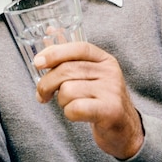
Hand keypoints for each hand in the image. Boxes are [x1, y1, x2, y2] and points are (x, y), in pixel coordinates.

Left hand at [34, 42, 144, 159]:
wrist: (124, 129)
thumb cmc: (99, 99)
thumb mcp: (89, 74)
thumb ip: (69, 56)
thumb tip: (49, 32)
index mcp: (104, 59)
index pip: (79, 48)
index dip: (55, 52)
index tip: (37, 63)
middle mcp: (111, 72)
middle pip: (66, 70)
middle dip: (46, 84)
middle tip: (42, 95)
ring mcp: (112, 91)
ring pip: (68, 90)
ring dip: (61, 101)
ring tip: (69, 105)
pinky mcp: (110, 110)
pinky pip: (75, 108)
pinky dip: (69, 113)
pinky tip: (76, 114)